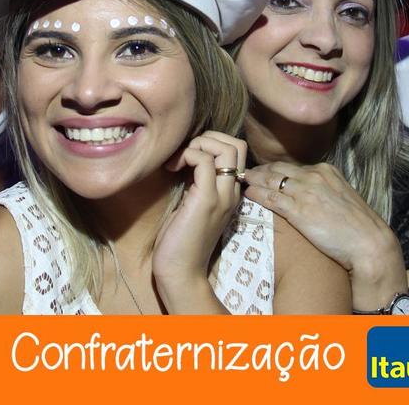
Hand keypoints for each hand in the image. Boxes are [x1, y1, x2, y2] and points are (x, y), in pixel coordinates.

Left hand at [152, 131, 246, 310]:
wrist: (180, 272)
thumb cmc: (180, 240)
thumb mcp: (191, 204)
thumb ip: (196, 181)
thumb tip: (187, 156)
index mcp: (230, 192)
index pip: (236, 151)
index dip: (212, 143)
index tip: (187, 156)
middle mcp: (232, 192)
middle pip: (237, 144)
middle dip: (208, 137)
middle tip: (185, 152)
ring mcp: (222, 196)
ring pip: (226, 147)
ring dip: (198, 144)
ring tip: (179, 159)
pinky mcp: (207, 199)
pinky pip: (204, 161)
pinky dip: (187, 155)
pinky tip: (172, 168)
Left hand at [244, 161, 407, 310]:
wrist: (368, 243)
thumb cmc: (357, 227)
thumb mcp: (341, 198)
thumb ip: (323, 191)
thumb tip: (308, 195)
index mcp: (326, 171)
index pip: (291, 166)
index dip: (274, 169)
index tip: (262, 172)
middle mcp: (314, 176)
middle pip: (278, 169)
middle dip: (259, 171)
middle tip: (243, 172)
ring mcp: (306, 192)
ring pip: (271, 181)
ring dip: (253, 180)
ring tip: (240, 180)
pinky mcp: (299, 210)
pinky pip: (271, 198)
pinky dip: (256, 194)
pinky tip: (247, 194)